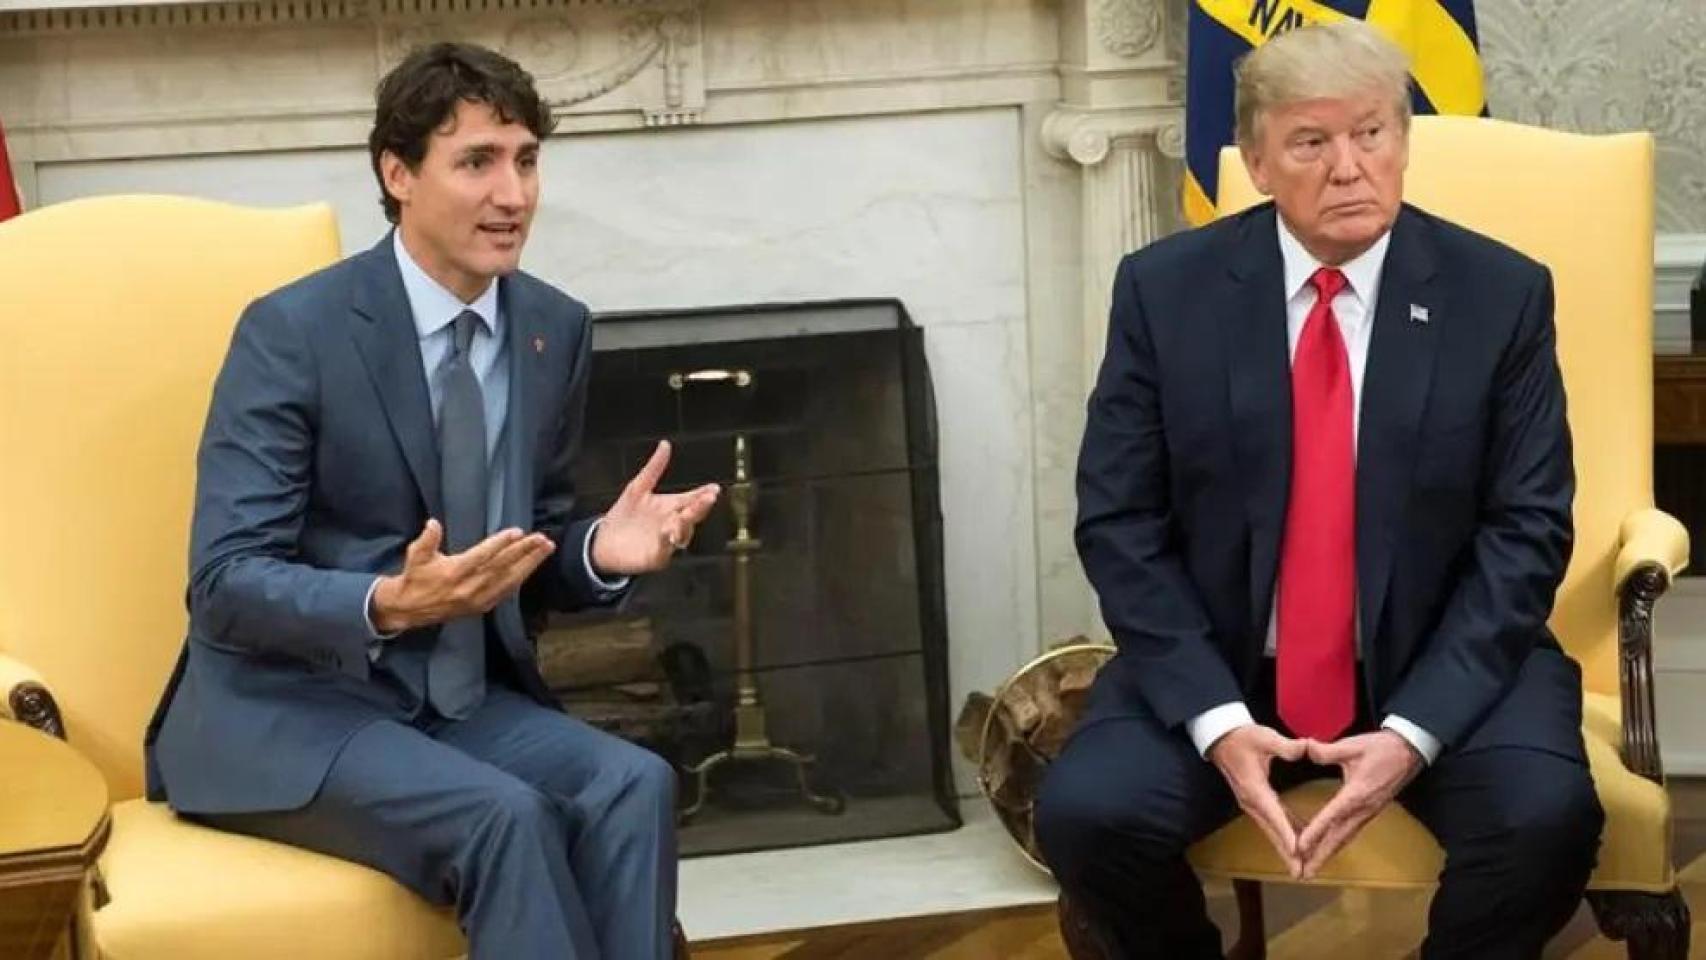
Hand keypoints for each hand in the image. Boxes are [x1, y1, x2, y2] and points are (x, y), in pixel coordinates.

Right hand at [370, 520, 555, 632]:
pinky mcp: (482, 606)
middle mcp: (469, 587)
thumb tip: (433, 523)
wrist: (410, 609)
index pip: (482, 556)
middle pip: (502, 567)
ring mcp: (478, 599)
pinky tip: (533, 566)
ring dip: (530, 564)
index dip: (500, 544)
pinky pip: (507, 591)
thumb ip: (426, 540)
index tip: (517, 532)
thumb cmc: (415, 577)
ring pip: (509, 580)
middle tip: (542, 539)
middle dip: (524, 552)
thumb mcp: (415, 556)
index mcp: (453, 573)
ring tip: (546, 548)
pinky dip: (521, 578)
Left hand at [590, 440, 720, 576]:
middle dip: (701, 507)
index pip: (693, 499)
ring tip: (683, 515)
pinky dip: (667, 542)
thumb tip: (665, 444)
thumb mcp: (637, 487)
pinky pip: (665, 550)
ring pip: (682, 533)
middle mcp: (673, 523)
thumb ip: (654, 467)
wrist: (603, 541)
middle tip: (708, 498)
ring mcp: (667, 541)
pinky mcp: (656, 557)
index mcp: (671, 507)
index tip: (714, 488)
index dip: (704, 494)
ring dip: (685, 524)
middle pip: (692, 515)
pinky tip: (666, 532)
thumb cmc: (624, 516)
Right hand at [1208, 725, 1308, 876]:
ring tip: (1301, 867)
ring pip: (1272, 831)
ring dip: (1286, 849)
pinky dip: (1284, 835)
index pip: (1274, 815)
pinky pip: (1272, 822)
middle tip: (1302, 873)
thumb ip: (1286, 746)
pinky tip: (1298, 843)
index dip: (1287, 834)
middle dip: (1287, 853)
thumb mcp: (1265, 737)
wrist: (1220, 737)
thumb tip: (1307, 748)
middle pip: (1272, 832)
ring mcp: (1252, 804)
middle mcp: (1252, 802)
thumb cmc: (1242, 737)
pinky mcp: (1255, 801)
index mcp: (1255, 789)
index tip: (1298, 852)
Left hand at [1295, 731, 1422, 879]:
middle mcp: (1362, 809)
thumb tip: (1306, 748)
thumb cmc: (1383, 748)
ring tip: (1311, 869)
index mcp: (1356, 793)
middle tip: (1303, 874)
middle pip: (1338, 837)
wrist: (1411, 751)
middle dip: (1320, 856)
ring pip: (1345, 838)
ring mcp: (1367, 813)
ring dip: (1327, 855)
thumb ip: (1328, 750)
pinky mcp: (1369, 812)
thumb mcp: (1354, 745)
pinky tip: (1327, 851)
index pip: (1332, 816)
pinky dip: (1336, 844)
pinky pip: (1350, 833)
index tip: (1300, 846)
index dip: (1315, 831)